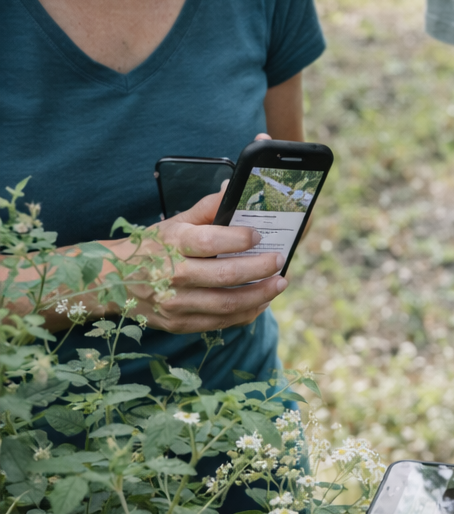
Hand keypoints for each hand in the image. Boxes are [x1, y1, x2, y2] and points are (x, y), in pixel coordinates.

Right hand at [124, 187, 287, 333]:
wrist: (114, 280)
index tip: (258, 234)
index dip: (238, 239)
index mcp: (172, 244)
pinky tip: (260, 302)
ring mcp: (176, 304)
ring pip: (227, 304)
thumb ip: (207, 208)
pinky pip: (220, 323)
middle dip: (260, 269)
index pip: (210, 242)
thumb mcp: (175, 222)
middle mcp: (173, 275)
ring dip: (260, 295)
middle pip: (225, 276)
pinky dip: (245, 313)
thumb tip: (233, 189)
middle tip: (279, 260)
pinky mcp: (179, 324)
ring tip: (279, 283)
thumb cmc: (152, 247)